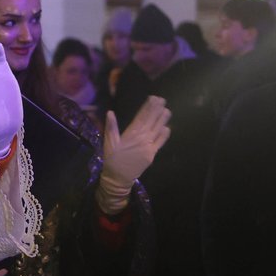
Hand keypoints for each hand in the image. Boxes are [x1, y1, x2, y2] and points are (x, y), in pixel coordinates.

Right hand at [97, 96, 170, 213]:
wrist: (118, 177)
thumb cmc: (112, 159)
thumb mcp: (108, 143)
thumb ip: (111, 127)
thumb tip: (110, 112)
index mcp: (131, 134)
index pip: (141, 117)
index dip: (148, 107)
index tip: (153, 98)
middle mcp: (142, 138)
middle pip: (151, 121)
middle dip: (157, 109)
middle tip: (162, 99)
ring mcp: (149, 146)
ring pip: (158, 129)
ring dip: (162, 119)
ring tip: (167, 110)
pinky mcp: (152, 153)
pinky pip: (160, 142)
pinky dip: (164, 134)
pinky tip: (167, 127)